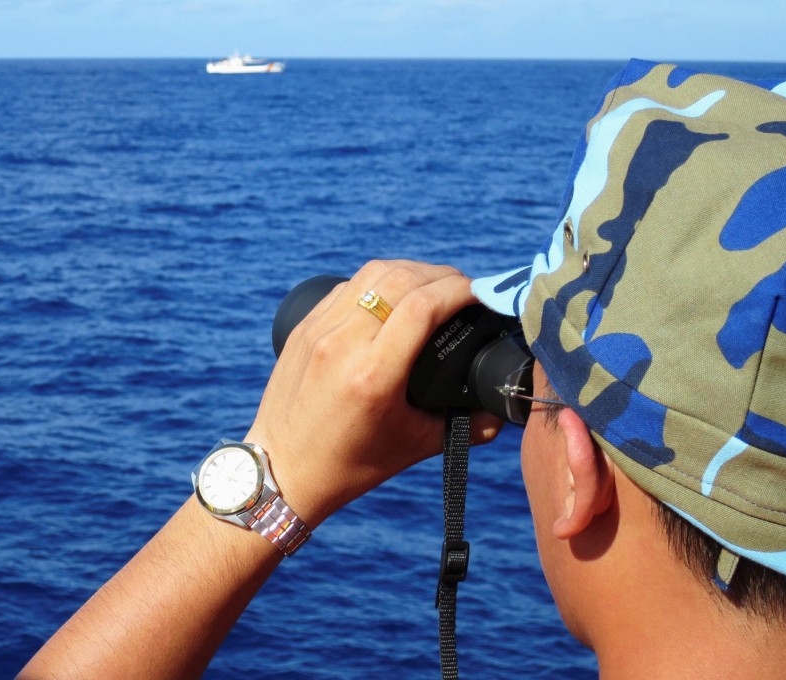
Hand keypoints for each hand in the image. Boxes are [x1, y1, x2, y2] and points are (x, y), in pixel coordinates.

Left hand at [245, 259, 503, 525]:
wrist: (281, 471)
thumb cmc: (350, 465)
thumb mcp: (415, 447)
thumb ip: (467, 427)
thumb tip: (504, 411)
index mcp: (373, 375)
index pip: (423, 305)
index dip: (461, 290)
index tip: (483, 293)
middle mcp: (343, 344)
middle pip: (401, 279)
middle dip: (443, 275)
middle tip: (466, 289)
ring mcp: (319, 330)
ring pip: (373, 273)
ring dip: (411, 271)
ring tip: (434, 285)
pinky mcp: (304, 327)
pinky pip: (348, 286)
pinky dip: (379, 281)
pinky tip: (395, 293)